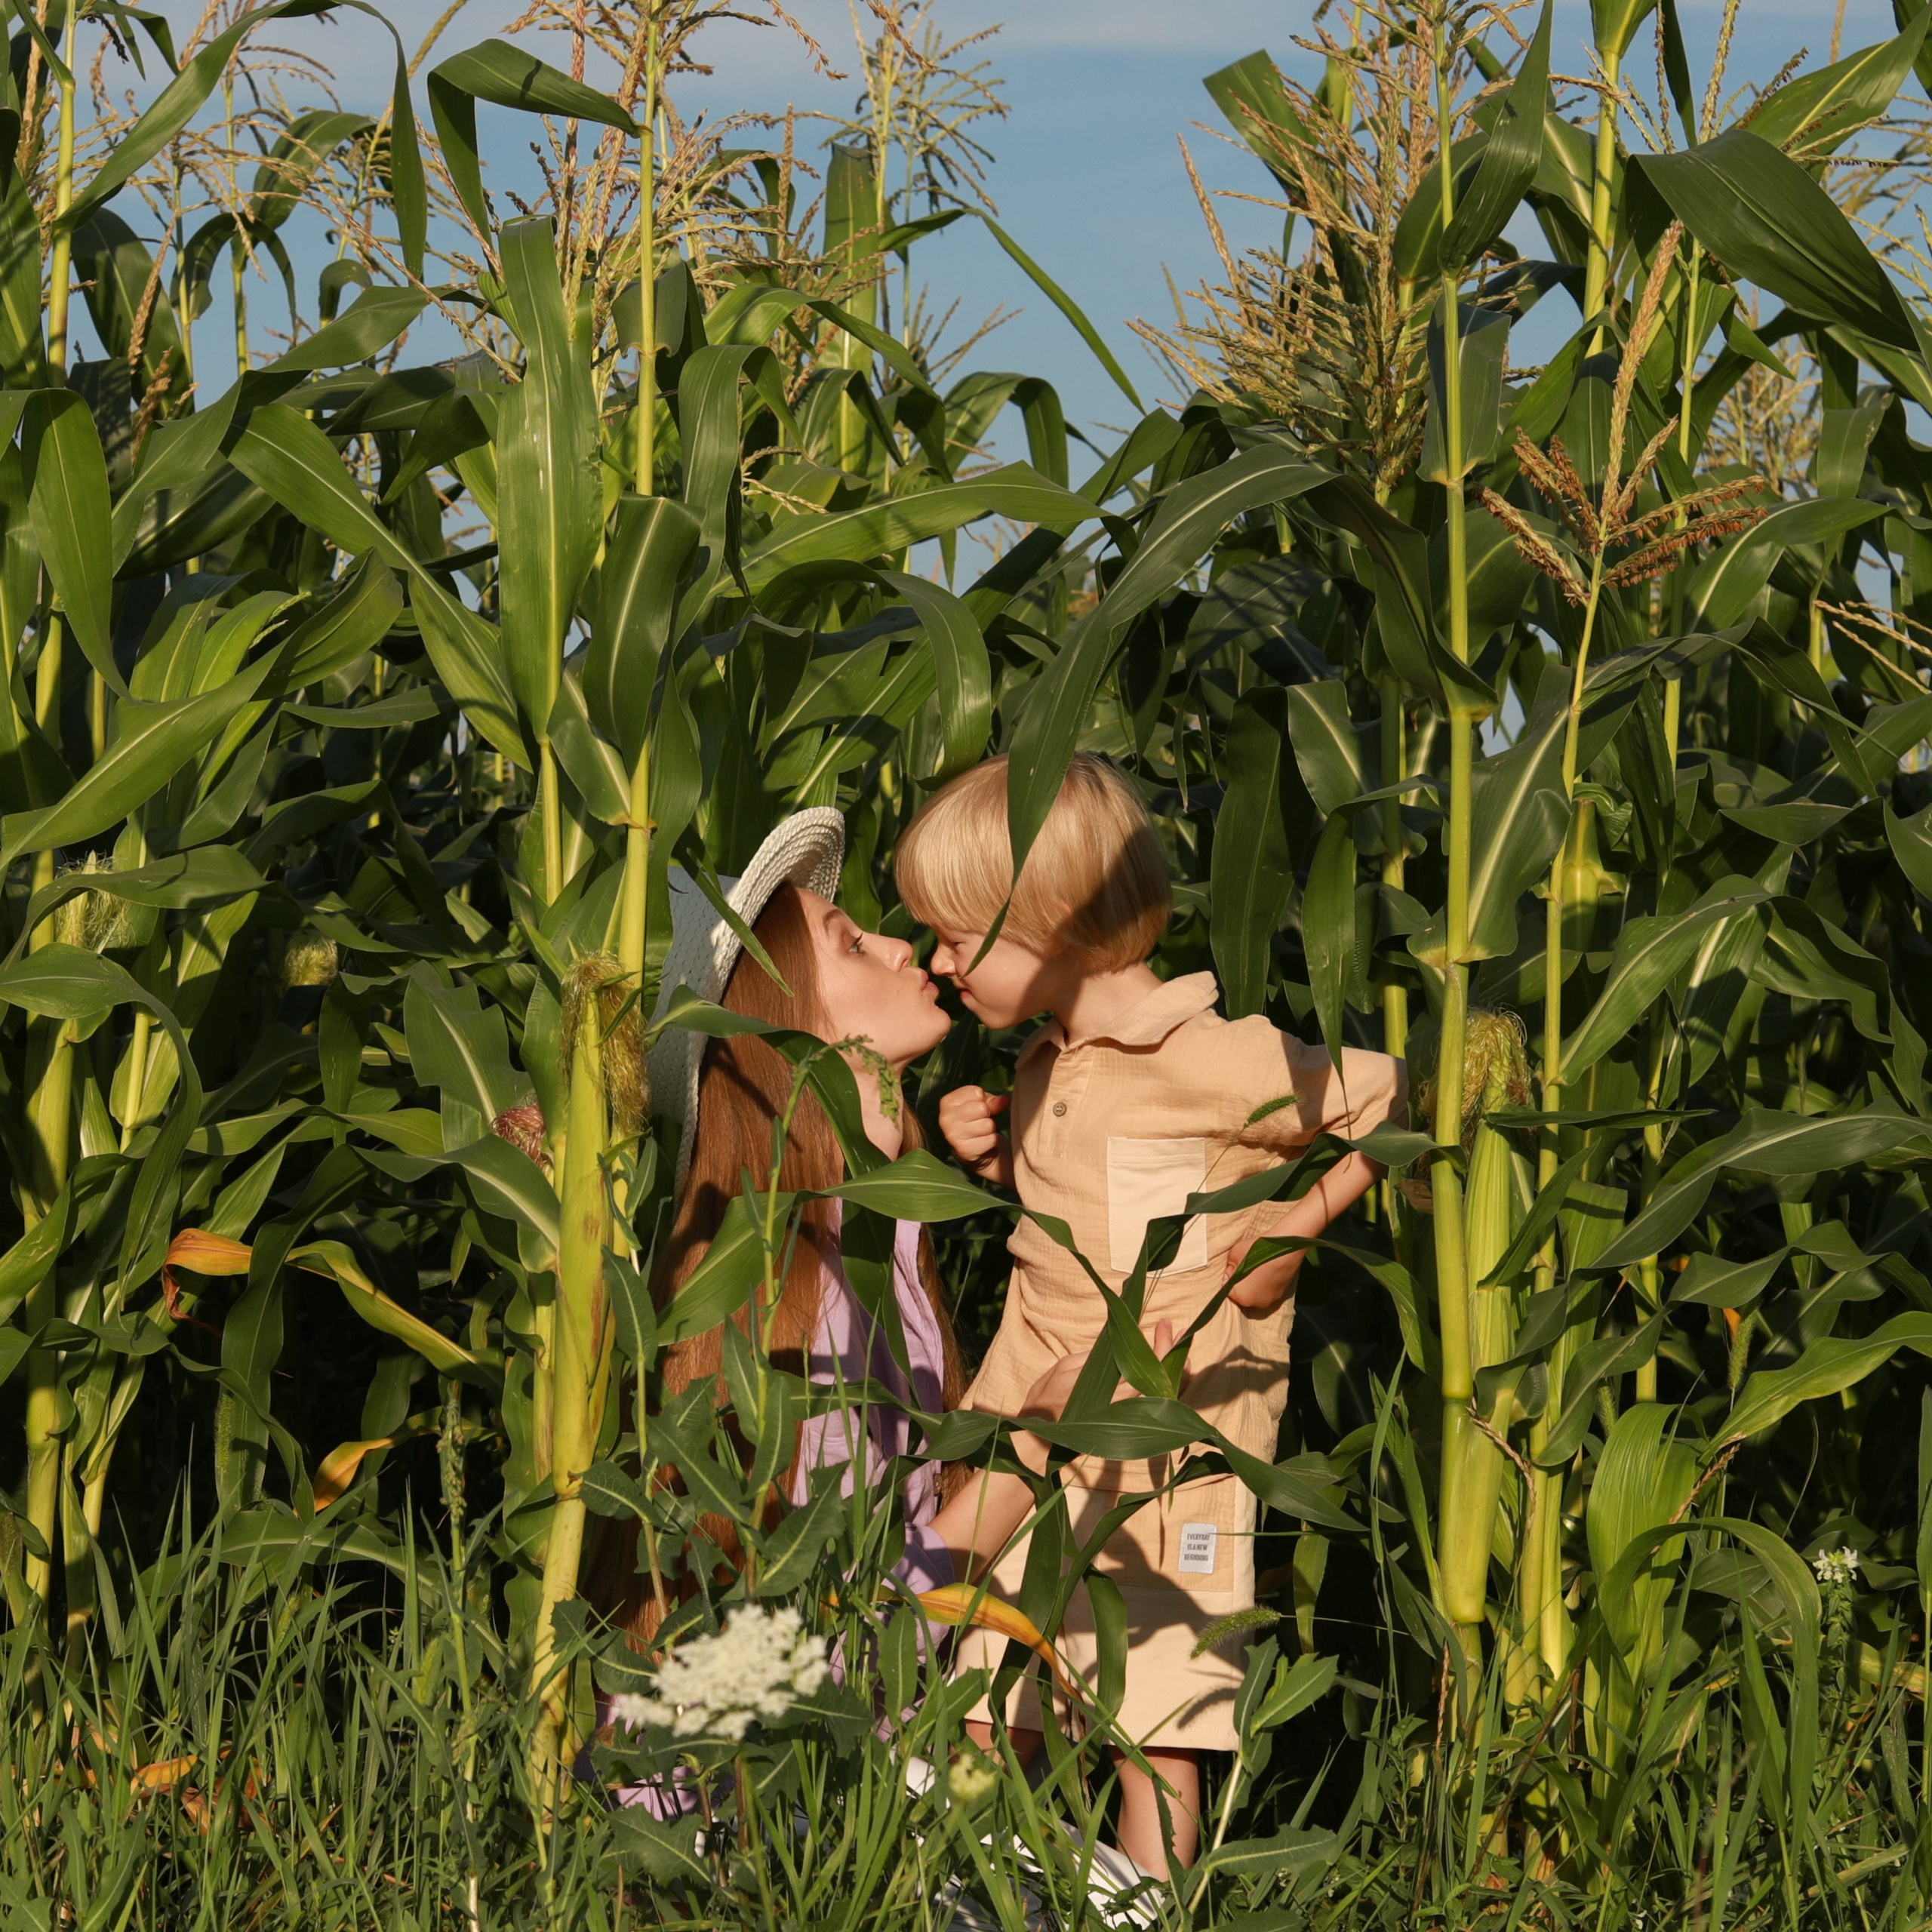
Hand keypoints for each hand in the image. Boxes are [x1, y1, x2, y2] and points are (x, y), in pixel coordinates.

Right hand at [939, 1084, 1009, 1174]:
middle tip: (980, 1121)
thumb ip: (994, 1101)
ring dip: (990, 1129)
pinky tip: (982, 1143)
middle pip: (982, 1108)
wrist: (972, 1149)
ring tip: (981, 1132)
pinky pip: (991, 1140)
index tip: (977, 1108)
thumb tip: (1005, 1100)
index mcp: (947, 1102)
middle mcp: (945, 1118)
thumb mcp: (984, 1105)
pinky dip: (991, 1141)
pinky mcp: (963, 1150)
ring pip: (987, 1125)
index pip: (977, 1092)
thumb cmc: (977, 1120)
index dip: (983, 1100)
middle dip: (987, 1115)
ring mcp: (952, 1135)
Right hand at [1010, 1321, 1186, 1471]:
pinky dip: (1166, 1388)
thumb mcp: (1063, 1368)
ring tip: (1180, 1348)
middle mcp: (1121, 1406)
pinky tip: (1167, 1372)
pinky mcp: (1124, 1424)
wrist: (1039, 1440)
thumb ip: (1092, 1357)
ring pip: (1162, 1396)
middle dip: (1172, 1351)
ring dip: (1175, 1370)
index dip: (1160, 1346)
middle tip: (1175, 1329)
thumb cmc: (1045, 1401)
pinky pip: (1153, 1407)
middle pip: (1160, 1380)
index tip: (1163, 1325)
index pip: (1146, 1367)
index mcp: (1105, 1389)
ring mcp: (1124, 1417)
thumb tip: (1119, 1343)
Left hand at [1223, 1235, 1300, 1313]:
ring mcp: (1272, 1300)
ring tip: (1257, 1267)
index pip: (1228, 1289)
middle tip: (1244, 1265)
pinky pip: (1268, 1290)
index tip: (1232, 1266)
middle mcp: (1257, 1303)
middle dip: (1241, 1281)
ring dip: (1254, 1283)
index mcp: (1242, 1297)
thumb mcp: (1234, 1254)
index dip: (1229, 1276)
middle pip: (1243, 1293)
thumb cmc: (1258, 1250)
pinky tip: (1267, 1269)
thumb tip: (1232, 1272)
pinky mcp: (1283, 1294)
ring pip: (1257, 1292)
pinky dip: (1266, 1282)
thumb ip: (1230, 1267)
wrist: (1287, 1247)